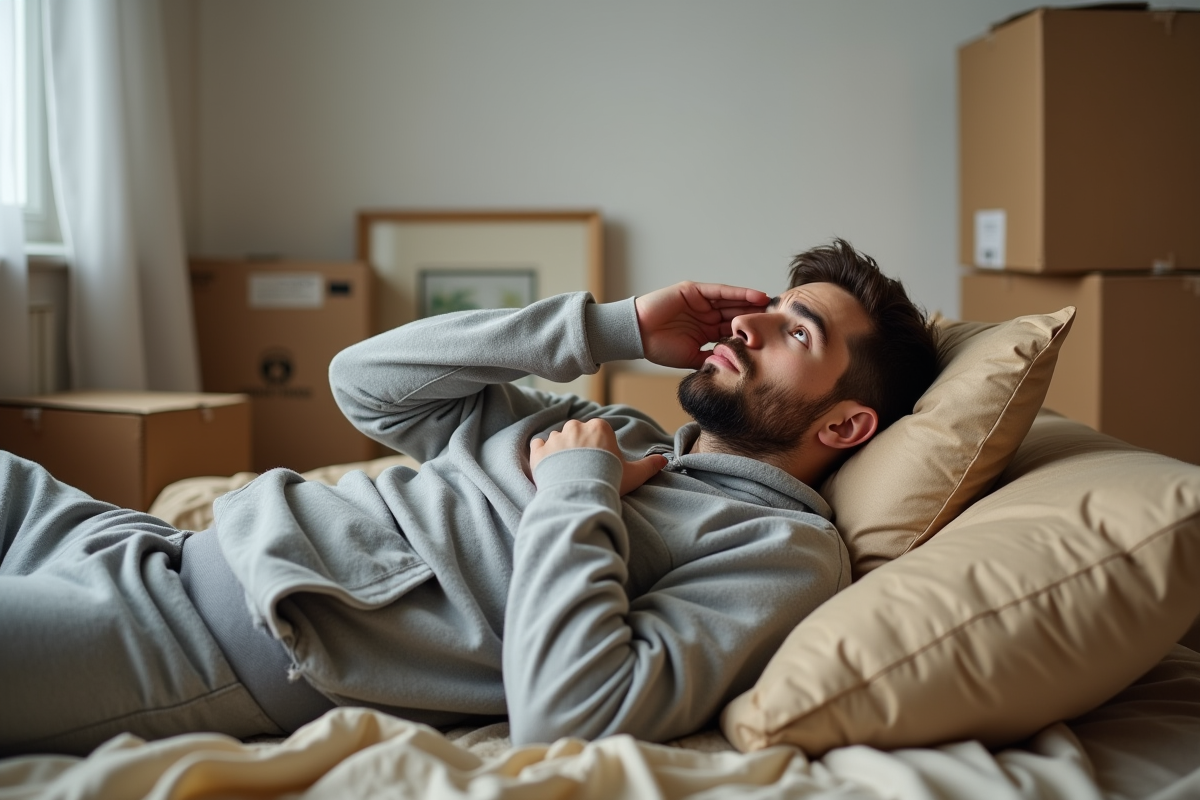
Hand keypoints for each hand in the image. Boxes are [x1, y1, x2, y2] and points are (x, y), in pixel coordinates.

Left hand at [529, 419, 666, 495]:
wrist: (579, 495)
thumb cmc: (608, 481)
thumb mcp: (634, 474)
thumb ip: (649, 465)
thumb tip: (664, 460)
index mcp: (599, 427)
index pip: (599, 432)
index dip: (600, 448)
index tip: (601, 463)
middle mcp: (576, 427)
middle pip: (578, 433)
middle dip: (580, 447)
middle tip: (584, 469)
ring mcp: (555, 438)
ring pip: (558, 439)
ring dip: (560, 451)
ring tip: (567, 472)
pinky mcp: (538, 451)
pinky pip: (538, 446)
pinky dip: (541, 453)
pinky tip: (548, 467)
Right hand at [634, 281, 769, 369]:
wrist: (638, 334)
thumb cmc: (659, 348)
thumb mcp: (691, 358)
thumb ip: (710, 359)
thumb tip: (731, 368)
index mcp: (706, 332)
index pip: (733, 331)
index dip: (751, 333)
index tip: (771, 338)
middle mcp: (706, 316)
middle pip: (736, 314)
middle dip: (756, 316)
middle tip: (779, 319)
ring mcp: (701, 303)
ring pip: (732, 302)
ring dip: (752, 303)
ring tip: (773, 306)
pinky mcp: (695, 291)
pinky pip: (720, 292)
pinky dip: (738, 293)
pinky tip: (756, 296)